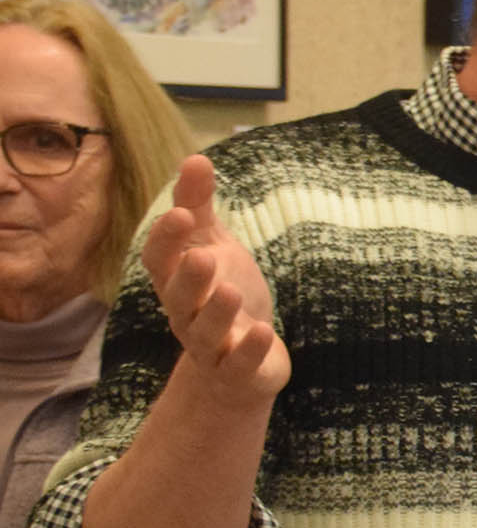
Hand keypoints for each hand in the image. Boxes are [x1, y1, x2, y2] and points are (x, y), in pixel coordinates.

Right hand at [142, 155, 287, 404]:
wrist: (240, 363)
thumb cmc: (220, 293)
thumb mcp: (213, 245)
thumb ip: (199, 206)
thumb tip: (195, 157)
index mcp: (177, 281)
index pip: (160, 259)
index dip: (166, 238)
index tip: (180, 213)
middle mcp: (187, 314)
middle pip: (179, 297)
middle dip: (188, 277)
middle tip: (202, 256)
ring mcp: (211, 345)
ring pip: (206, 332)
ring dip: (218, 313)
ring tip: (231, 291)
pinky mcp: (238, 370)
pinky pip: (239, 363)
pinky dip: (249, 350)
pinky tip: (265, 333)